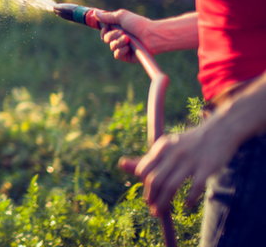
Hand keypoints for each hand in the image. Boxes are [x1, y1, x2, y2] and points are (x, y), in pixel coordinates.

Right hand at [94, 9, 153, 62]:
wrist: (151, 35)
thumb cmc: (139, 24)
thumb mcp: (122, 17)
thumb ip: (108, 16)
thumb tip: (95, 13)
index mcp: (119, 29)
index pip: (104, 32)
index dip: (104, 30)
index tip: (107, 27)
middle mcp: (120, 38)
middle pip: (106, 39)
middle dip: (112, 36)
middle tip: (122, 33)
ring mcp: (124, 47)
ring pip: (111, 47)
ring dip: (118, 42)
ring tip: (128, 39)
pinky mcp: (127, 56)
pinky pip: (117, 55)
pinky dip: (121, 50)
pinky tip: (128, 47)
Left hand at [118, 119, 239, 215]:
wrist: (220, 130)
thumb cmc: (190, 142)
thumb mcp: (167, 146)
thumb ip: (148, 158)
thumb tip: (121, 165)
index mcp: (162, 147)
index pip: (145, 170)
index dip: (145, 187)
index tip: (148, 198)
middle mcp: (173, 153)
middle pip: (155, 180)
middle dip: (151, 197)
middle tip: (152, 209)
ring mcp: (190, 160)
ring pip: (171, 186)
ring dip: (163, 202)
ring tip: (160, 212)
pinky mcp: (207, 167)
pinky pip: (195, 187)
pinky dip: (189, 199)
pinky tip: (186, 205)